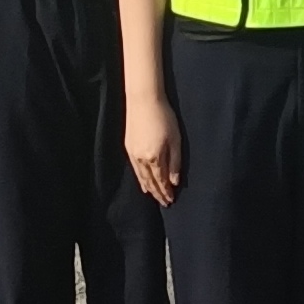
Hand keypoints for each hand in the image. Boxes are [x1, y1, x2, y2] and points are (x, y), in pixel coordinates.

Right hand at [124, 93, 182, 207]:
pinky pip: (135, 169)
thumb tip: (174, 181)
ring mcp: (133, 154)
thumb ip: (175, 162)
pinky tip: (143, 181)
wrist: (143, 100)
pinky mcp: (128, 147)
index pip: (161, 181)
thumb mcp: (175, 139)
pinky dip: (140, 178)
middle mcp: (141, 159)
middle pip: (150, 181)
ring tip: (154, 196)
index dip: (166, 191)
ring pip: (141, 176)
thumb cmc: (164, 117)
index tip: (170, 200)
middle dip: (157, 193)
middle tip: (164, 203)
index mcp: (154, 158)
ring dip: (148, 188)